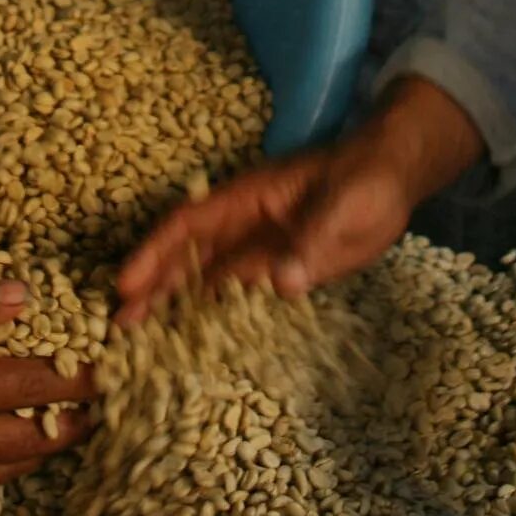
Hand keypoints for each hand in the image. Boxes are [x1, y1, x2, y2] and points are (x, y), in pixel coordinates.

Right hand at [0, 279, 93, 490]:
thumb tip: (23, 297)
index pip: (37, 383)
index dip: (81, 375)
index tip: (112, 364)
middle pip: (35, 436)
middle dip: (77, 421)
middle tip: (108, 406)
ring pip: (9, 467)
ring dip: (46, 447)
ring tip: (73, 429)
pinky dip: (5, 466)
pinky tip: (13, 451)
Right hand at [114, 77, 483, 325]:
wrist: (395, 175)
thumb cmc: (368, 179)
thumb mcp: (346, 204)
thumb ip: (314, 240)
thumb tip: (282, 283)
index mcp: (249, 198)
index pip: (191, 224)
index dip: (156, 252)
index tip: (128, 283)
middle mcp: (245, 223)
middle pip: (188, 255)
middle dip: (152, 286)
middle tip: (120, 325)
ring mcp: (260, 246)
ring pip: (207, 277)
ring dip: (176, 304)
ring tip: (142, 340)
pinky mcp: (279, 267)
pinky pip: (238, 292)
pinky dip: (214, 313)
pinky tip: (197, 340)